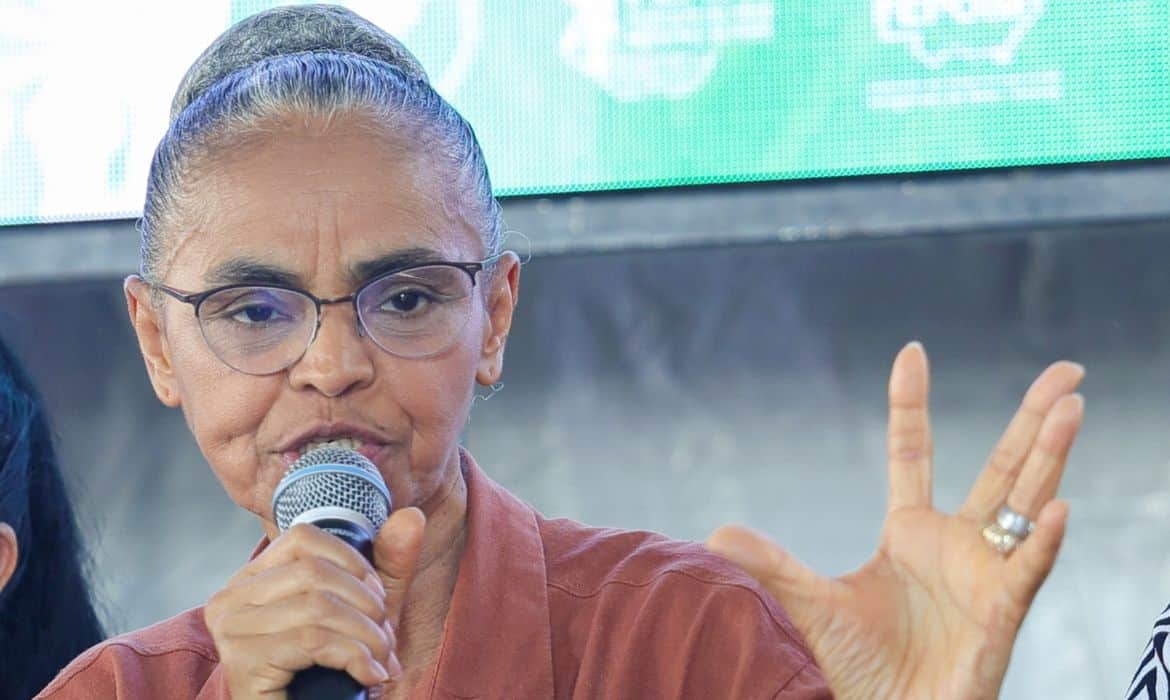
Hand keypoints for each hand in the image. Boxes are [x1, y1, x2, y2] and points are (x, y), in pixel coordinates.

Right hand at [204, 507, 425, 698]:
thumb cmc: (331, 671)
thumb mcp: (363, 611)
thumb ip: (387, 564)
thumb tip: (412, 517)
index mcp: (252, 578)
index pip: (302, 537)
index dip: (352, 561)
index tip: (378, 596)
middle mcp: (231, 598)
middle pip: (313, 572)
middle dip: (365, 605)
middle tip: (385, 639)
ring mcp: (231, 630)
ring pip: (317, 607)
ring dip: (366, 636)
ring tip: (382, 660)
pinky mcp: (243, 662)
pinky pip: (313, 641)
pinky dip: (354, 657)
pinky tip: (368, 676)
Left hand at [707, 342, 1083, 699]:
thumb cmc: (860, 669)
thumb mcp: (810, 605)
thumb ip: (771, 565)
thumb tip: (714, 534)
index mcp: (910, 532)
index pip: (913, 452)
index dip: (912, 403)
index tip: (912, 352)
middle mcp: (957, 544)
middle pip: (1001, 467)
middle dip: (1033, 418)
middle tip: (1066, 370)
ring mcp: (984, 577)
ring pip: (1028, 502)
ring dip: (1051, 456)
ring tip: (1072, 406)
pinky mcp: (1000, 616)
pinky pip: (1027, 573)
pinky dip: (1043, 542)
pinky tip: (1055, 507)